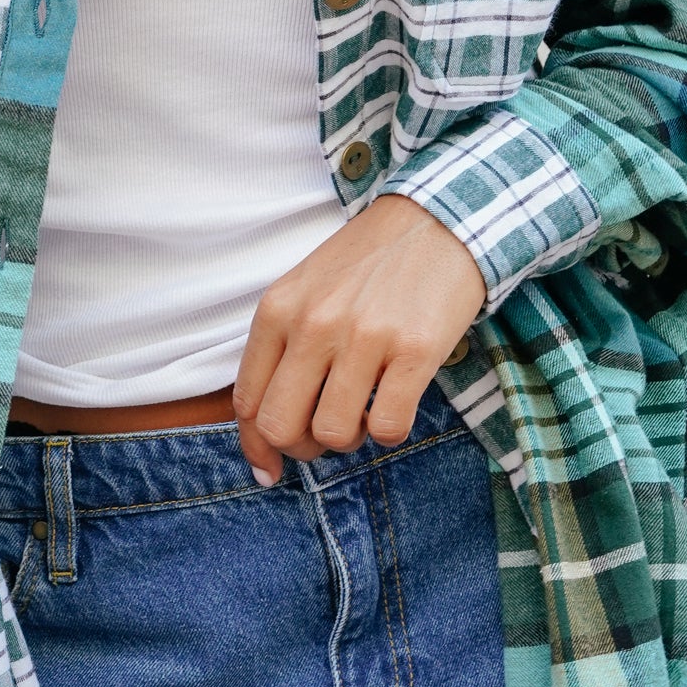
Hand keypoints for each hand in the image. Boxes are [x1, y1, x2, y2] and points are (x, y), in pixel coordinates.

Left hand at [233, 195, 485, 484]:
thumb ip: (282, 351)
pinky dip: (390, 431)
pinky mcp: (415, 349)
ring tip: (365, 409)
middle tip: (327, 432)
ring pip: (333, 433)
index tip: (273, 467)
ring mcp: (364, 336)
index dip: (257, 447)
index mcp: (278, 309)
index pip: (247, 402)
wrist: (439, 219)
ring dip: (350, 438)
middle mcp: (314, 323)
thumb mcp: (307, 291)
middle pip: (281, 427)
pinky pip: (387, 428)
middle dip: (302, 447)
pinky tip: (397, 402)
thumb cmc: (369, 263)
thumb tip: (265, 439)